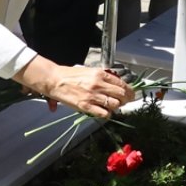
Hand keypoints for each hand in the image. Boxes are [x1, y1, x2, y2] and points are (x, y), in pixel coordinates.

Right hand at [14, 57, 135, 118]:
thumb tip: (116, 84)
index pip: (121, 83)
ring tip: (113, 106)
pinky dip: (107, 114)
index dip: (129, 90)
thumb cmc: (71, 75)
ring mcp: (92, 96)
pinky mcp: (86, 106)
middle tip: (125, 101)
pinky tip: (104, 111)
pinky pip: (104, 113)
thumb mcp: (90, 71)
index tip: (130, 94)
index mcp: (100, 74)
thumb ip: (104, 78)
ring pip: (114, 104)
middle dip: (126, 99)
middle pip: (121, 94)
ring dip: (116, 107)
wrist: (55, 80)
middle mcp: (98, 84)